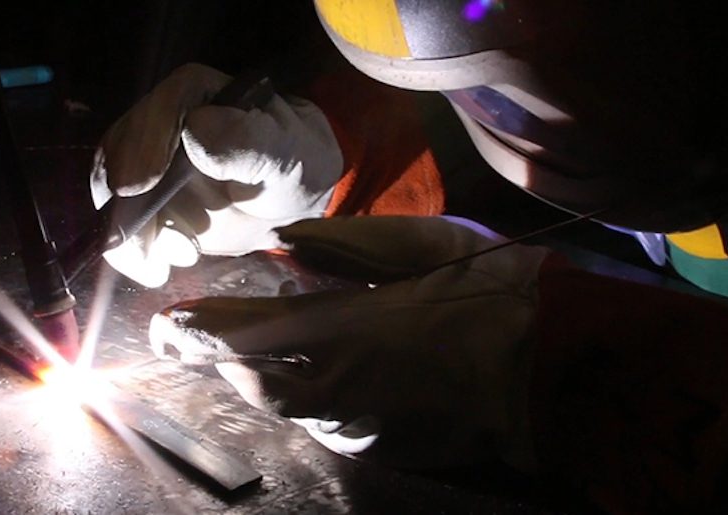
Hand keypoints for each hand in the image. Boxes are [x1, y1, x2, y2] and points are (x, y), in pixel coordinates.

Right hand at [91, 63, 342, 286]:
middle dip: (128, 200)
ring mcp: (147, 161)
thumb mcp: (284, 152)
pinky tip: (157, 270)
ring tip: (179, 256)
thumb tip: (197, 131)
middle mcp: (162, 122)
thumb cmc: (295, 162)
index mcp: (196, 94)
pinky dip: (132, 250)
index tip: (140, 186)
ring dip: (134, 232)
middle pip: (122, 151)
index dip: (145, 143)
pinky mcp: (143, 199)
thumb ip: (247, 141)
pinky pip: (122, 223)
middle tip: (150, 243)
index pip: (161, 108)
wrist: (290, 197)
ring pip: (114, 191)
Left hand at [148, 216, 549, 468]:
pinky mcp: (383, 447)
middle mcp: (338, 389)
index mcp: (342, 332)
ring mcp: (360, 426)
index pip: (244, 334)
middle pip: (252, 385)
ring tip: (252, 350)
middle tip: (193, 337)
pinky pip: (325, 423)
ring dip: (262, 379)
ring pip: (287, 409)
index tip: (168, 322)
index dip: (198, 329)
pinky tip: (316, 375)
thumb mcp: (423, 244)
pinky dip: (305, 397)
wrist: (559, 367)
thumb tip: (280, 242)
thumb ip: (343, 245)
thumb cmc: (496, 293)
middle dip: (219, 361)